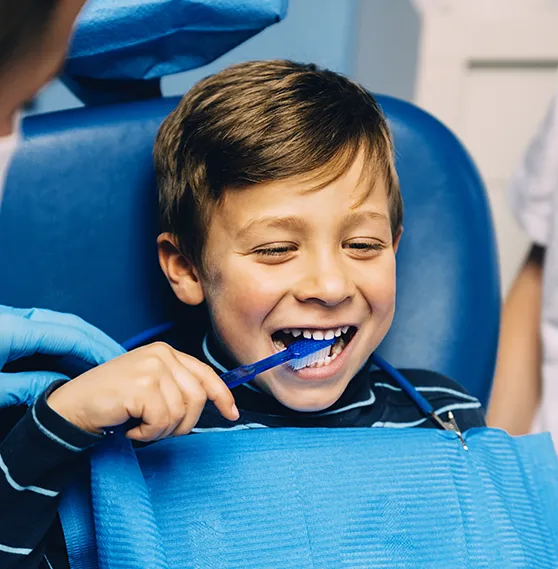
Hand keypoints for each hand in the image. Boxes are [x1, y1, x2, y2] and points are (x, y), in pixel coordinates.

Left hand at [0, 305, 124, 406]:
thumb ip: (27, 385)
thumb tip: (58, 384)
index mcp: (14, 329)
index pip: (71, 336)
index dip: (98, 350)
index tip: (116, 363)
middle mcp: (15, 317)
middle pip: (70, 323)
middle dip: (96, 339)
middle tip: (116, 357)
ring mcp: (8, 317)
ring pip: (57, 322)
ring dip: (81, 337)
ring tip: (97, 355)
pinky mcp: (3, 323)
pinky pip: (42, 325)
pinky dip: (61, 338)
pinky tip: (68, 352)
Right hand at [46, 342, 238, 440]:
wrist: (72, 406)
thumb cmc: (113, 400)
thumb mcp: (150, 384)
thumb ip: (177, 386)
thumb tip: (214, 402)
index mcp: (166, 352)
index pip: (205, 373)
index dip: (222, 395)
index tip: (232, 413)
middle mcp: (162, 354)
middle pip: (197, 397)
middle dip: (182, 423)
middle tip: (156, 428)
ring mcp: (152, 368)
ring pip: (181, 413)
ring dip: (161, 430)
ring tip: (139, 424)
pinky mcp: (142, 386)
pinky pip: (162, 422)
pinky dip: (147, 433)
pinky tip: (131, 426)